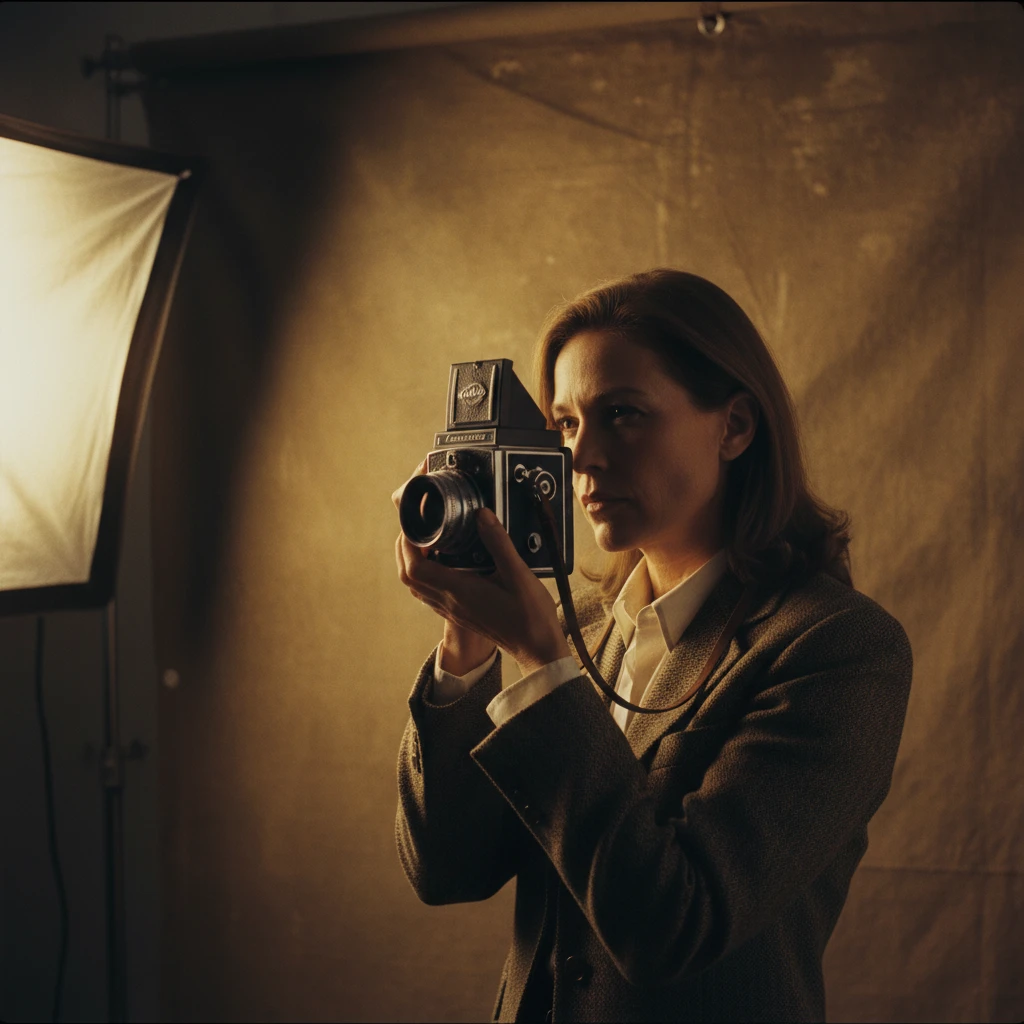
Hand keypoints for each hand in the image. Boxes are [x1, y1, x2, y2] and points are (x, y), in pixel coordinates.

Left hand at [394, 499, 570, 675]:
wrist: (536, 647)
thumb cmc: (529, 614)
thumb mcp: (517, 573)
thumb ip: (498, 542)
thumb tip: (482, 514)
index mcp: (458, 591)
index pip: (415, 568)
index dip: (408, 544)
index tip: (416, 524)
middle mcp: (449, 602)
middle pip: (408, 577)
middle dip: (405, 550)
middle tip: (418, 528)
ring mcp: (452, 610)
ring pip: (417, 586)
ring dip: (413, 562)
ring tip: (427, 541)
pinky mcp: (459, 614)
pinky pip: (430, 593)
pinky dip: (426, 574)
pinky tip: (443, 563)